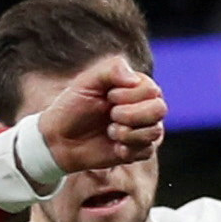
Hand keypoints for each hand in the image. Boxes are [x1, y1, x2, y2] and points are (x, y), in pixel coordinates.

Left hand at [36, 60, 165, 172]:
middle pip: (159, 110)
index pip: (152, 90)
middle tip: (111, 115)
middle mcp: (144, 107)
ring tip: (109, 131)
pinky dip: (128, 149)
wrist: (60, 139)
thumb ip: (112, 70)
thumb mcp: (87, 81)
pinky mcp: (138, 151)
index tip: (108, 97)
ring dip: (127, 133)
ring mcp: (142, 130)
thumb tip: (136, 80)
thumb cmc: (73, 107)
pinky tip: (114, 146)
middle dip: (132, 114)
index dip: (129, 95)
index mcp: (136, 87)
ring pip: (155, 132)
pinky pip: (147, 151)